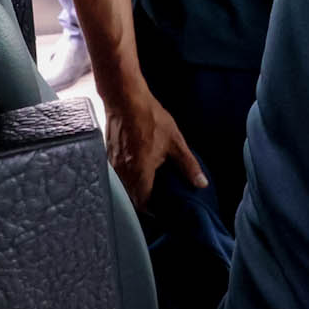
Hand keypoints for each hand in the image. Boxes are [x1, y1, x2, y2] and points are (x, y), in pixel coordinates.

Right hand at [104, 86, 206, 209]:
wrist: (124, 98)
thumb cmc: (150, 117)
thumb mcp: (175, 141)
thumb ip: (188, 165)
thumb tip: (201, 184)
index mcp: (140, 172)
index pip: (142, 203)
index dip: (153, 209)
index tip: (162, 208)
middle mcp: (123, 172)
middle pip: (131, 197)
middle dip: (144, 200)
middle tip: (158, 197)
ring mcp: (113, 164)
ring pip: (123, 186)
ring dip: (135, 187)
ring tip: (150, 182)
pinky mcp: (108, 155)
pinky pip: (117, 174)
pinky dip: (127, 176)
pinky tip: (137, 167)